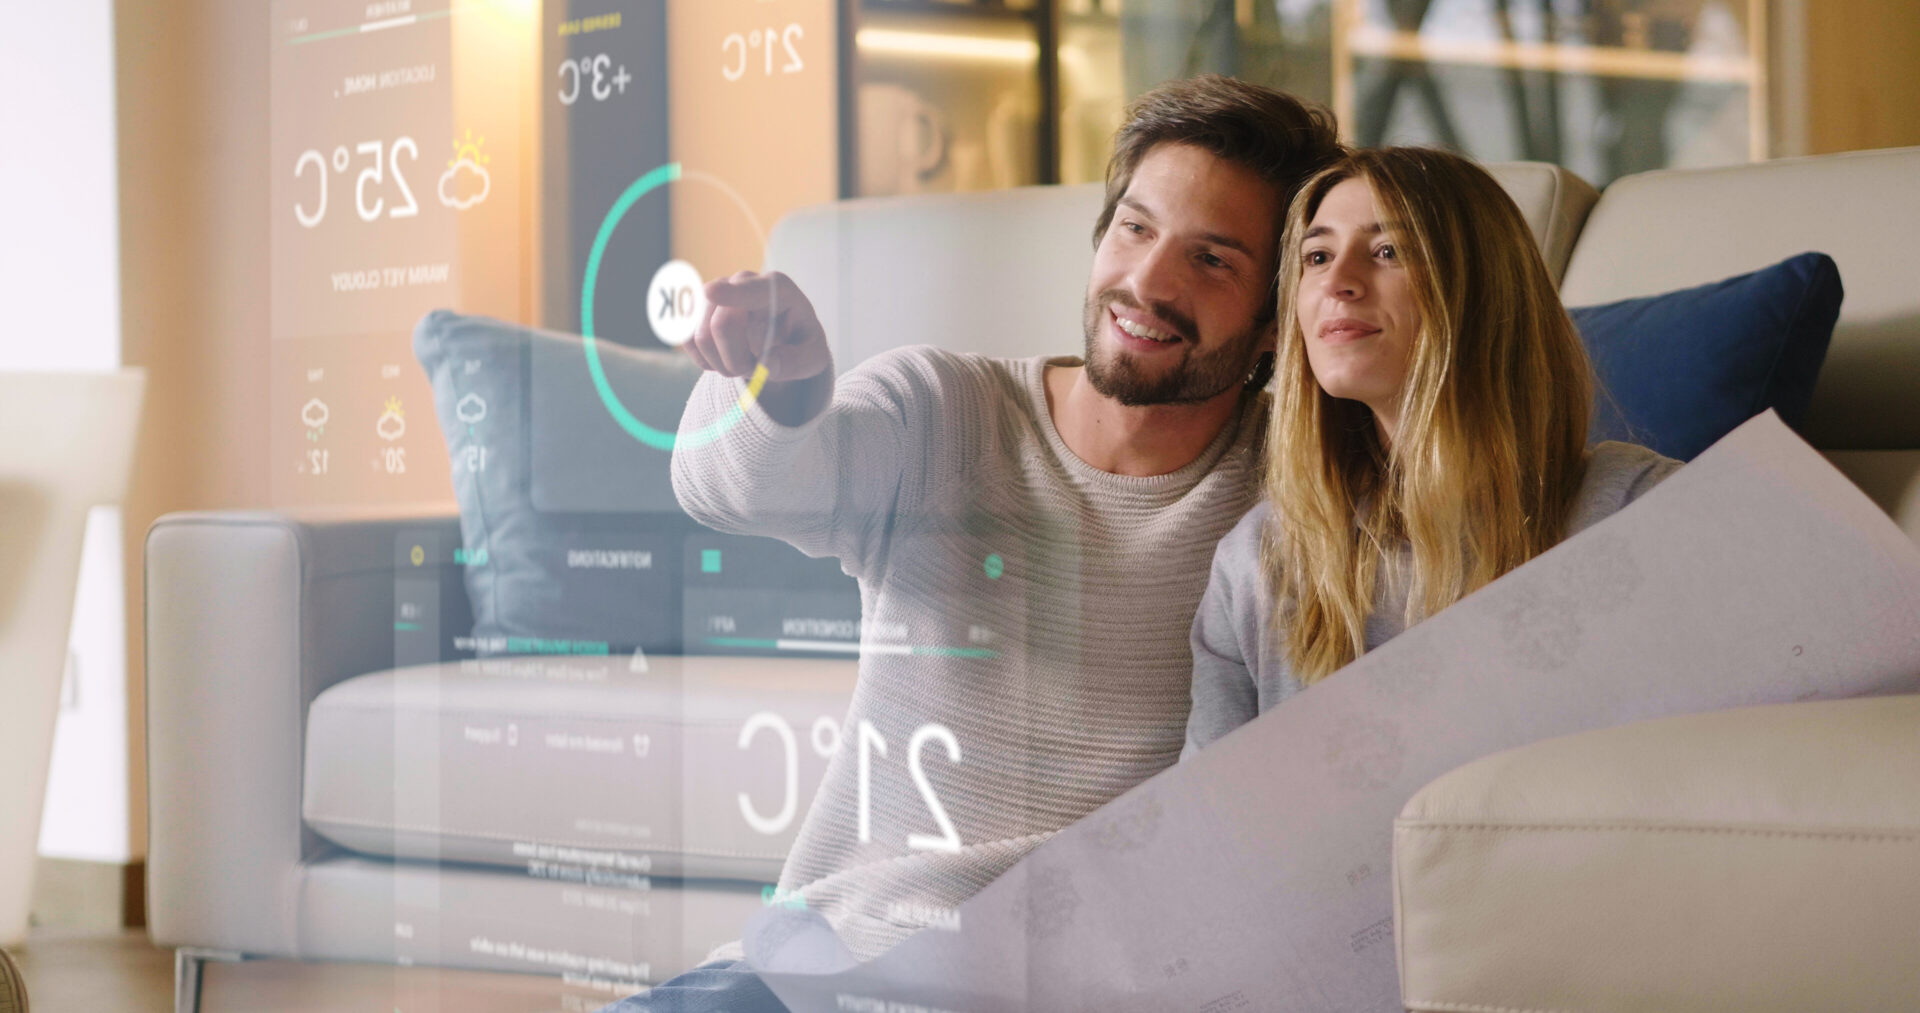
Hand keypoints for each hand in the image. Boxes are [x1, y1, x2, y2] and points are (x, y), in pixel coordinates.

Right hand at [686, 271, 831, 382]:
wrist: (781, 337)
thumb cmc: (799, 343)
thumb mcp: (813, 357)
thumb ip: (796, 362)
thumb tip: (767, 364)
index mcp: (779, 289)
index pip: (753, 289)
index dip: (733, 293)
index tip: (711, 293)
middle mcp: (742, 282)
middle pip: (723, 324)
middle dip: (738, 360)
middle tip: (756, 370)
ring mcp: (715, 293)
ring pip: (701, 336)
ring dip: (722, 363)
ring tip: (745, 363)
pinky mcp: (695, 309)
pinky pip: (686, 340)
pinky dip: (705, 360)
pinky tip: (724, 358)